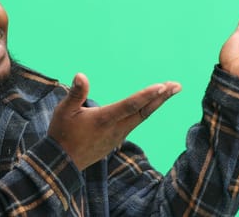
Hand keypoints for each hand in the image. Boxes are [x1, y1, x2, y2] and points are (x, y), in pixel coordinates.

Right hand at [47, 73, 180, 170]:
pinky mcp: (116, 140)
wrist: (62, 162)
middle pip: (144, 112)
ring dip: (156, 103)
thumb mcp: (64, 111)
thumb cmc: (62, 133)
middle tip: (177, 85)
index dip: (147, 95)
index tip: (163, 86)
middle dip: (162, 98)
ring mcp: (118, 136)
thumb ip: (75, 93)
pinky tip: (150, 105)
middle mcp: (115, 128)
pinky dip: (145, 111)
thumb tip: (81, 75)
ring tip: (169, 90)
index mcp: (104, 119)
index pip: (130, 105)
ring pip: (141, 118)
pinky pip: (135, 123)